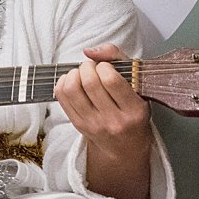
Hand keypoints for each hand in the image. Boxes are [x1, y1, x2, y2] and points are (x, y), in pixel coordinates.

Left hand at [56, 44, 152, 179]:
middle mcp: (114, 121)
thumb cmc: (132, 111)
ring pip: (71, 89)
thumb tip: (89, 51)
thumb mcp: (137, 86)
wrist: (126, 147)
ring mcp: (94, 124)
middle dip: (87, 67)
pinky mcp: (78, 124)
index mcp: (134, 111)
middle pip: (89, 82)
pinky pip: (61, 96)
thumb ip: (117, 58)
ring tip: (82, 74)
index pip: (111, 80)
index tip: (106, 67)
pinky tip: (73, 82)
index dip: (104, 66)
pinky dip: (63, 82)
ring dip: (73, 73)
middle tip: (92, 68)